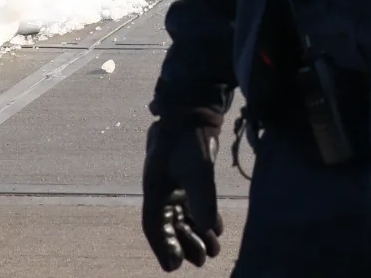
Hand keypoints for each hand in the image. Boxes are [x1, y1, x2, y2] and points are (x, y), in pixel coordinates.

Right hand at [141, 109, 223, 270]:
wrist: (195, 109)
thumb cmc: (191, 137)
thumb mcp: (197, 168)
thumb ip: (203, 198)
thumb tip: (209, 229)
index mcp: (155, 189)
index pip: (154, 226)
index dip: (164, 247)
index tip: (174, 267)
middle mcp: (162, 189)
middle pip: (171, 225)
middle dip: (185, 244)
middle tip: (203, 261)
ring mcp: (174, 182)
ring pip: (183, 216)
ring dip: (196, 234)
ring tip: (213, 251)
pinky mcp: (188, 176)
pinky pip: (193, 204)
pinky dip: (203, 218)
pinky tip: (216, 230)